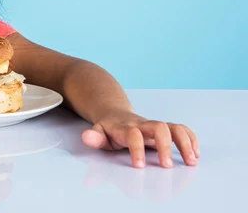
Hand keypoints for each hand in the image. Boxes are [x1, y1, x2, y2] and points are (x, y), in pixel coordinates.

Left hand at [81, 110, 199, 168]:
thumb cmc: (108, 130)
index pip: (133, 134)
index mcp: (125, 128)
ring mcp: (155, 126)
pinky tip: (195, 154)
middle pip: (159, 127)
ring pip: (174, 127)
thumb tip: (87, 137)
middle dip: (165, 146)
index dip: (137, 149)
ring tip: (191, 161)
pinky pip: (181, 129)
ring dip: (185, 143)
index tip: (139, 166)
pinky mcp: (165, 129)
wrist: (115, 114)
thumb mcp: (98, 133)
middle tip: (166, 166)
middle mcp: (143, 125)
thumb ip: (94, 137)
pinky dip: (191, 139)